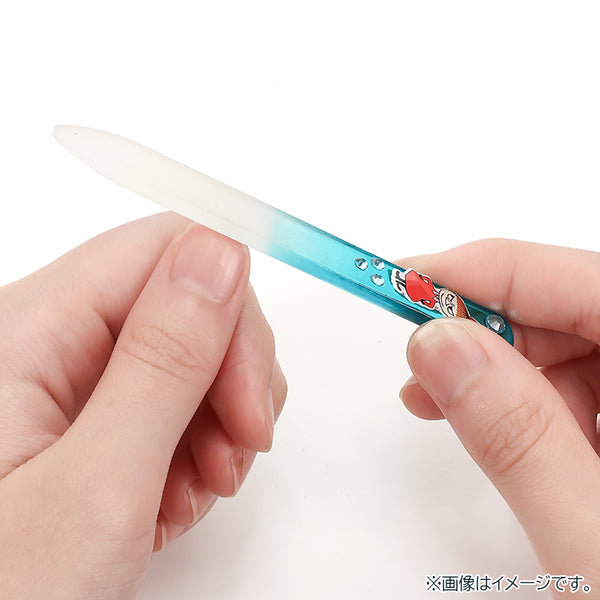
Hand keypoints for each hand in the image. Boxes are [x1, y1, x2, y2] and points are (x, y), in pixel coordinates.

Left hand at [0, 212, 286, 598]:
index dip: (228, 310)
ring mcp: (71, 385)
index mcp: (27, 331)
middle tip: (238, 449)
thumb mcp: (95, 487)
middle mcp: (47, 344)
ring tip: (203, 486)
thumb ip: (163, 362)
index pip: (162, 253)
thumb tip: (221, 254)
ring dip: (219, 419)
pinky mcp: (93, 420)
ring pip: (190, 355)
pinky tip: (179, 494)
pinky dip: (198, 446)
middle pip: (184, 304)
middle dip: (230, 377)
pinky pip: (175, 400)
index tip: (253, 392)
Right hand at [400, 239, 598, 595]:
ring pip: (573, 344)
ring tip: (448, 406)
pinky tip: (503, 429)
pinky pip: (583, 383)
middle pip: (571, 306)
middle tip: (418, 362)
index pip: (575, 279)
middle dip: (482, 329)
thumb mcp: (594, 544)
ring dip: (501, 368)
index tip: (405, 284)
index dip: (480, 273)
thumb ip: (519, 439)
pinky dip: (529, 399)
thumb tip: (438, 346)